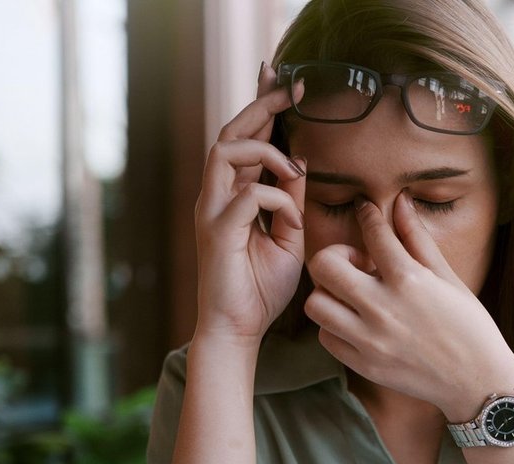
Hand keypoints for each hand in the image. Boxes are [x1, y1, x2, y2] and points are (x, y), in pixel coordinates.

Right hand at [192, 64, 306, 345]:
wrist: (239, 329)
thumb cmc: (260, 288)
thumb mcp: (288, 237)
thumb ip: (290, 200)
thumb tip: (301, 163)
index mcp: (233, 195)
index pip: (245, 138)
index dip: (263, 107)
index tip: (288, 84)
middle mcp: (217, 195)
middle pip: (230, 131)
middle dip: (262, 105)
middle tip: (293, 90)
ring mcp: (213, 211)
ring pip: (227, 151)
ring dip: (266, 150)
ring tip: (294, 167)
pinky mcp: (217, 231)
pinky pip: (246, 195)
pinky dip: (275, 198)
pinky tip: (291, 218)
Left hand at [304, 192, 513, 418]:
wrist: (477, 382)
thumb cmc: (469, 326)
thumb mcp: (448, 278)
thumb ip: (417, 240)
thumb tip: (400, 202)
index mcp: (409, 280)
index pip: (372, 233)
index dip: (367, 214)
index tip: (365, 210)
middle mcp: (383, 308)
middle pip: (324, 266)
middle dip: (335, 257)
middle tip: (356, 265)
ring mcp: (370, 340)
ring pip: (316, 304)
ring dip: (329, 294)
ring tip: (352, 296)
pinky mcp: (364, 365)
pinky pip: (326, 337)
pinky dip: (335, 326)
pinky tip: (357, 323)